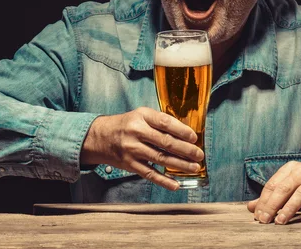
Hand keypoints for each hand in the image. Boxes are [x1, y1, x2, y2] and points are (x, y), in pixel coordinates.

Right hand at [80, 107, 203, 190]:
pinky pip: (149, 174)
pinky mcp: (130, 164)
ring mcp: (132, 149)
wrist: (101, 137)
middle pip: (165, 142)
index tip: (194, 137)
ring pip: (160, 159)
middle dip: (185, 150)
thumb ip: (160, 121)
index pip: (165, 122)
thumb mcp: (141, 115)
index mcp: (142, 116)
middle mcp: (136, 132)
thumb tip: (185, 132)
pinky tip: (175, 184)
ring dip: (180, 165)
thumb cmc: (127, 124)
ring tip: (194, 167)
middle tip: (199, 154)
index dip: (181, 130)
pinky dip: (163, 180)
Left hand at [247, 162, 300, 224]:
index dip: (264, 201)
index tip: (257, 216)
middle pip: (284, 188)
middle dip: (272, 205)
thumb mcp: (289, 189)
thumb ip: (271, 197)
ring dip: (289, 208)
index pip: (273, 184)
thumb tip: (251, 207)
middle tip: (264, 220)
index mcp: (290, 168)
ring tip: (280, 221)